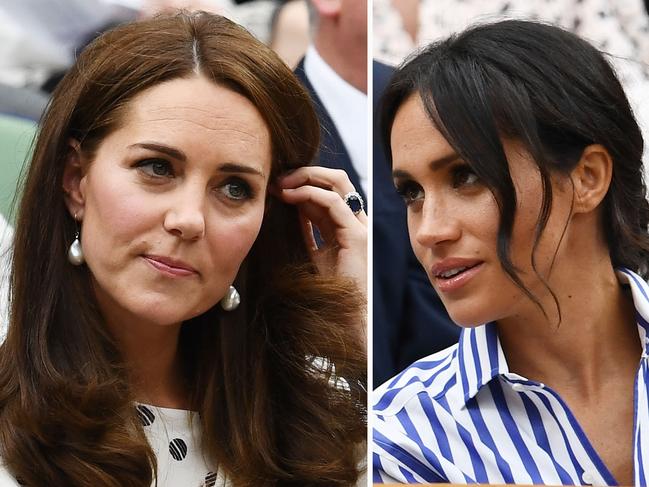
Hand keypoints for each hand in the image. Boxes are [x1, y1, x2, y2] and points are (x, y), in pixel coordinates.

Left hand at [277, 167, 366, 294]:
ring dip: (305, 178)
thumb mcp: (316, 253)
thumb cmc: (332, 290)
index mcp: (348, 225)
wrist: (347, 317)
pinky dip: (310, 193)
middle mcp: (357, 221)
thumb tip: (293, 206)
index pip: (329, 190)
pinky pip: (334, 202)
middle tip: (278, 179)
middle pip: (336, 180)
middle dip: (305, 173)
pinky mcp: (357, 235)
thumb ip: (309, 230)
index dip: (303, 182)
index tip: (277, 186)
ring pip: (337, 183)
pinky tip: (290, 196)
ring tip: (281, 184)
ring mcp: (360, 226)